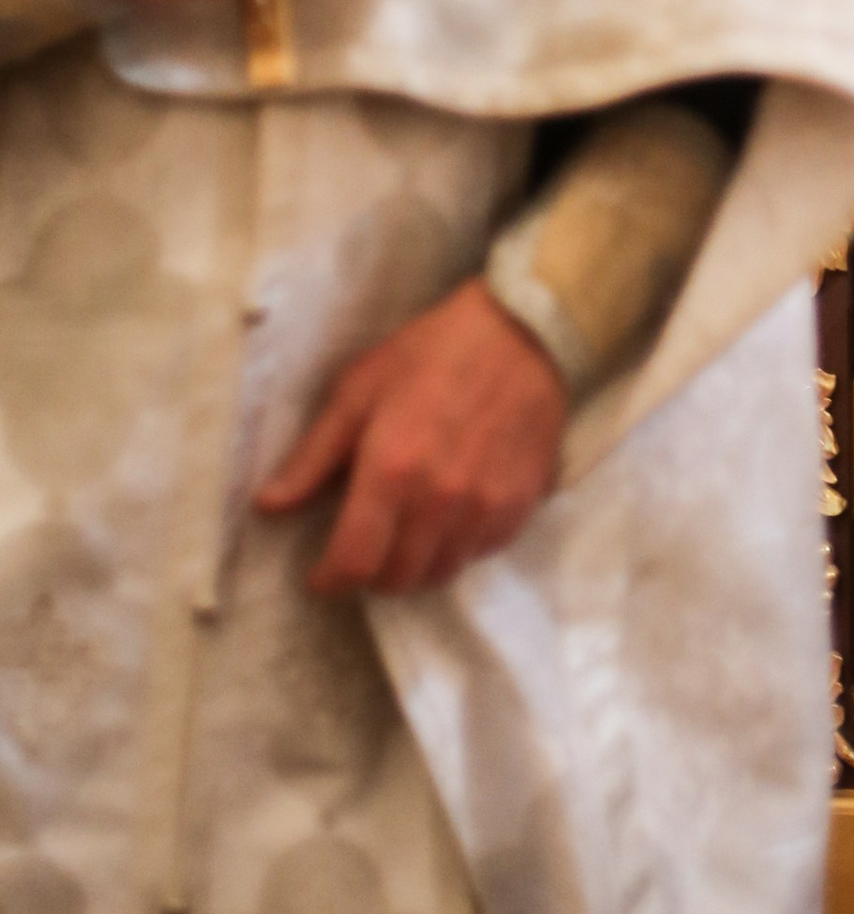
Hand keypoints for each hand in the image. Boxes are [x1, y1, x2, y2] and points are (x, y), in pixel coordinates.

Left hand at [257, 279, 569, 595]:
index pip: (355, 562)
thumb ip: (314, 455)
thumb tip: (270, 506)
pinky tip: (449, 517)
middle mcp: (441, 500)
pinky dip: (457, 547)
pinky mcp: (522, 505)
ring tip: (405, 536)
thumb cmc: (432, 353)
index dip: (330, 579)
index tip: (320, 574)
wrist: (524, 333)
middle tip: (363, 550)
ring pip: (441, 573)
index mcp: (392, 471)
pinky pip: (481, 553)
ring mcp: (487, 507)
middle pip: (398, 579)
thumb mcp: (358, 390)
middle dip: (370, 575)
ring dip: (414, 565)